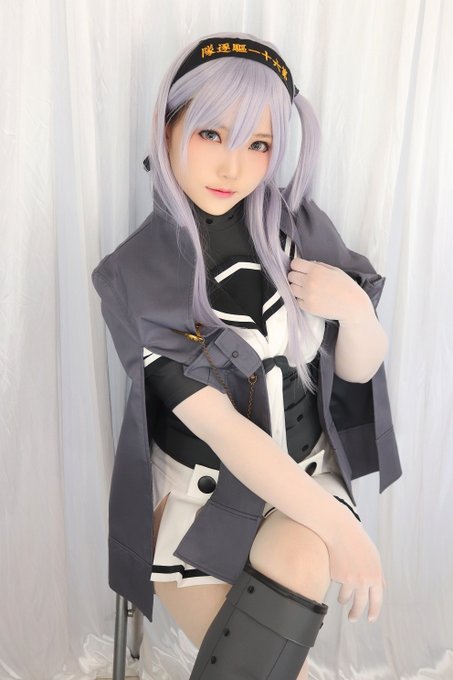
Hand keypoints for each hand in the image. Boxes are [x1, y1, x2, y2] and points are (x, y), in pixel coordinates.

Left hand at [288, 258, 370, 323]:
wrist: (352, 305)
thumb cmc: (346, 286)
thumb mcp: (334, 270)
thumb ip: (318, 265)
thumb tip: (307, 264)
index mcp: (316, 270)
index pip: (294, 264)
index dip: (297, 266)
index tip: (300, 269)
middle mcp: (309, 282)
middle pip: (290, 276)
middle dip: (296, 276)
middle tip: (304, 279)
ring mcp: (307, 295)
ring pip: (291, 288)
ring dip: (297, 287)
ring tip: (307, 289)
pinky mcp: (307, 307)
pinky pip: (297, 300)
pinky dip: (301, 298)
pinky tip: (311, 297)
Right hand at [326, 507, 385, 622]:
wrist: (340, 531)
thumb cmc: (358, 542)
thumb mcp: (374, 557)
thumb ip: (378, 574)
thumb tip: (382, 588)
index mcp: (375, 576)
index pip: (377, 601)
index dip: (374, 611)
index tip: (370, 619)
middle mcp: (363, 581)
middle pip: (360, 605)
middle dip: (356, 614)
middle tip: (352, 618)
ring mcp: (348, 579)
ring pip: (345, 598)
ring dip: (343, 600)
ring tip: (341, 599)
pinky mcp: (335, 576)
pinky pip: (336, 584)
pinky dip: (336, 580)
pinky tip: (335, 569)